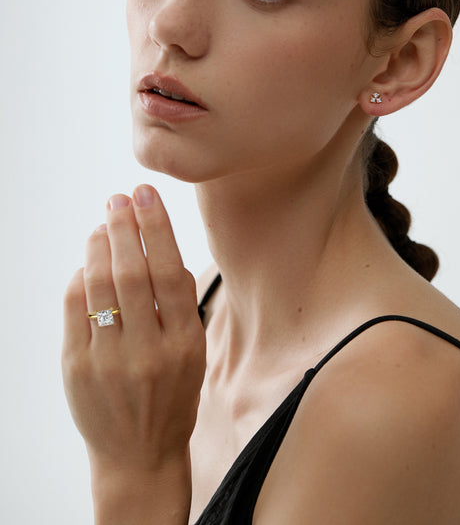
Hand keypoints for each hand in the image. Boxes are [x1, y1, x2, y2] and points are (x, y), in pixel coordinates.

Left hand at [62, 185, 205, 481]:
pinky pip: (75, 309)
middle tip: (119, 198)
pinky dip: (81, 278)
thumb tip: (157, 248)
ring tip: (103, 224)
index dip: (156, 228)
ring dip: (99, 246)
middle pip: (131, 273)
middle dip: (124, 227)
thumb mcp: (194, 352)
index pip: (169, 273)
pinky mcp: (77, 368)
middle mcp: (148, 352)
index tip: (146, 195)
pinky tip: (88, 264)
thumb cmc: (173, 395)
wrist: (139, 454)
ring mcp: (109, 361)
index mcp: (185, 344)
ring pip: (99, 286)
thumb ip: (181, 303)